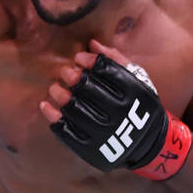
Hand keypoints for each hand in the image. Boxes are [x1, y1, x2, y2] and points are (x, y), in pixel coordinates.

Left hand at [42, 40, 191, 179]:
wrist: (147, 144)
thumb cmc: (138, 105)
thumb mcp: (137, 81)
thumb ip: (116, 60)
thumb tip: (92, 44)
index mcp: (134, 93)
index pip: (106, 70)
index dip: (88, 62)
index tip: (79, 59)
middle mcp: (120, 113)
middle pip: (86, 88)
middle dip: (71, 76)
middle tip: (65, 73)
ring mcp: (105, 133)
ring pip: (73, 108)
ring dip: (59, 94)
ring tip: (55, 88)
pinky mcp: (91, 148)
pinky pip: (65, 130)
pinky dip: (52, 115)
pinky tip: (46, 105)